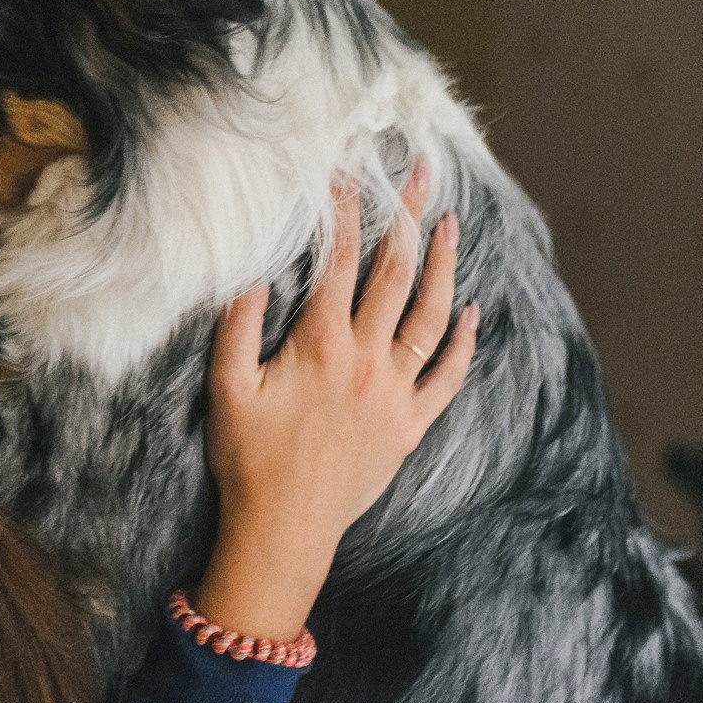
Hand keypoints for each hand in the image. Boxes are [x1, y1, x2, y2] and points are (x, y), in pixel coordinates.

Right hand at [194, 162, 478, 642]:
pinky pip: (448, 376)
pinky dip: (466, 343)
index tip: (352, 173)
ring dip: (446, 266)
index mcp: (321, 343)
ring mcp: (395, 392)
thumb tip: (255, 274)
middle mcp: (367, 360)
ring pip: (433, 316)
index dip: (347, 211)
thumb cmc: (248, 459)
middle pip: (397, 273)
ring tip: (452, 226)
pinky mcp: (411, 425)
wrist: (284, 529)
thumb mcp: (227, 387)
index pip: (339, 260)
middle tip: (424, 173)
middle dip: (411, 216)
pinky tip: (475, 313)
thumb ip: (238, 326)